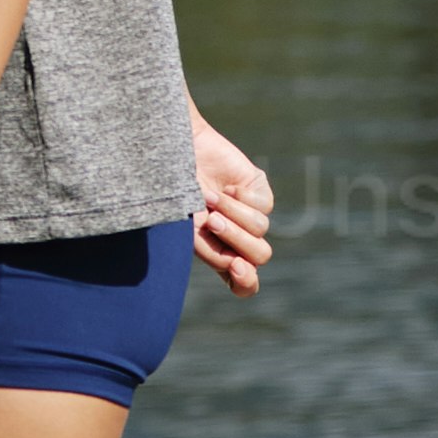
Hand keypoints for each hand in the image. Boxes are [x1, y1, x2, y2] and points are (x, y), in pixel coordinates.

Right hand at [188, 111, 272, 296]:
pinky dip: (243, 198)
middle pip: (260, 256)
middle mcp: (238, 237)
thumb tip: (236, 263)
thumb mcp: (185, 229)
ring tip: (209, 197)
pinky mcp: (259, 191)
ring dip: (233, 213)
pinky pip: (264, 205)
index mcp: (220, 254)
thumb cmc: (172, 193)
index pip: (245, 284)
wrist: (174, 152)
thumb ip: (210, 251)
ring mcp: (250, 214)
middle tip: (212, 220)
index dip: (245, 282)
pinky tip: (225, 187)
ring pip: (261, 229)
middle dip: (236, 238)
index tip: (234, 265)